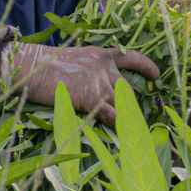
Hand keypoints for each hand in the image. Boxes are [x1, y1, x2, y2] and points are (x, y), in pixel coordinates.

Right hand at [7, 43, 161, 125]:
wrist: (33, 67)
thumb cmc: (44, 64)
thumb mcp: (72, 59)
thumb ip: (87, 70)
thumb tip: (90, 83)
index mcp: (101, 55)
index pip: (131, 57)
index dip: (147, 66)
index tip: (157, 75)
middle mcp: (105, 69)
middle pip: (129, 89)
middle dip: (131, 105)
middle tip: (132, 118)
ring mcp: (100, 84)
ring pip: (124, 104)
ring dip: (129, 118)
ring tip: (133, 133)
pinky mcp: (92, 99)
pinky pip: (113, 116)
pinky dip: (119, 126)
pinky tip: (122, 135)